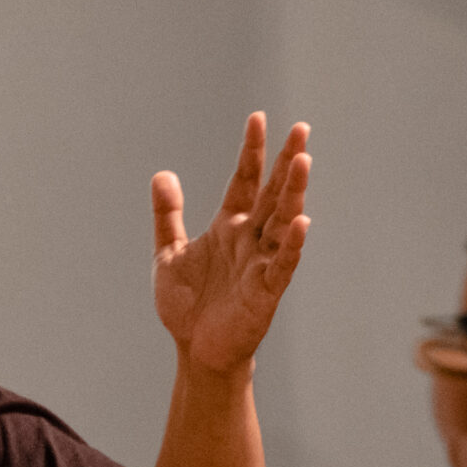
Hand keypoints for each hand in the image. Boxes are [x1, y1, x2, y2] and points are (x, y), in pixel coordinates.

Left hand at [152, 114, 310, 375]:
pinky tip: (301, 222)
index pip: (244, 180)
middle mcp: (250, 238)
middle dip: (286, 162)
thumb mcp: (168, 252)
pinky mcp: (266, 290)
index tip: (258, 118)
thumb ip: (168, 215)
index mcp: (229, 225)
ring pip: (282, 221)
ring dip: (293, 193)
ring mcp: (261, 262)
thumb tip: (162, 174)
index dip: (251, 151)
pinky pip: (282, 264)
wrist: (195, 349)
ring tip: (303, 161)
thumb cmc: (186, 304)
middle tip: (301, 129)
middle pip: (272, 193)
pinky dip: (291, 244)